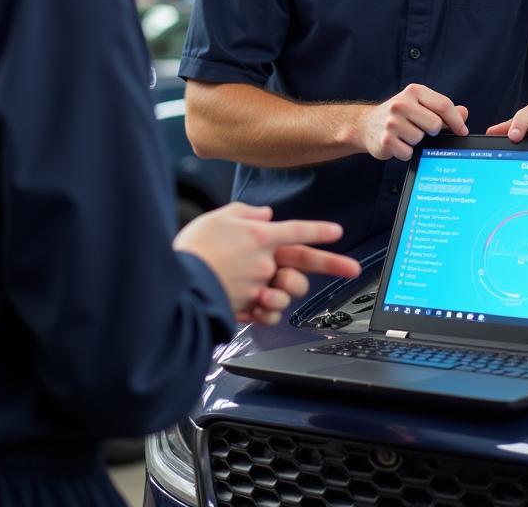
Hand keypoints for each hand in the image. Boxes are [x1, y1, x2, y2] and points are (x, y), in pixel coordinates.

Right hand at [173, 203, 360, 325]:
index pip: (296, 230)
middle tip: (352, 269)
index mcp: (258, 237)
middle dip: (334, 264)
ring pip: (290, 291)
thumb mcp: (218, 218)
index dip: (319, 230)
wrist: (175, 283)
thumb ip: (245, 213)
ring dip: (287, 289)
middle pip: (305, 263)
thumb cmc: (192, 249)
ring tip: (269, 286)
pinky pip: (272, 314)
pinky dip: (269, 310)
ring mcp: (258, 287)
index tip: (337, 231)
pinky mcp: (249, 309)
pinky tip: (259, 304)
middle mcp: (263, 262)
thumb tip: (266, 215)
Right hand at [360, 84, 468, 160]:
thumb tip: (464, 113)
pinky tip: (398, 144)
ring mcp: (391, 122)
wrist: (366, 125)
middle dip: (432, 132)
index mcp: (413, 91)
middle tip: (421, 129)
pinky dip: (406, 152)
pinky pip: (408, 152)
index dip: (457, 121)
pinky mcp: (385, 140)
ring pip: (421, 139)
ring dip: (417, 142)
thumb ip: (442, 109)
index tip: (462, 131)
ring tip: (405, 135)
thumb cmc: (398, 115)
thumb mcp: (420, 105)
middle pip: (435, 124)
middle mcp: (401, 104)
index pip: (443, 105)